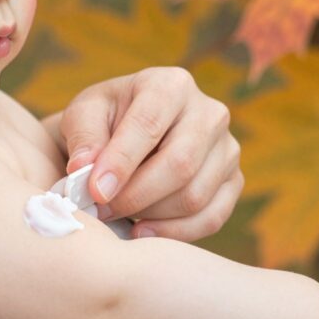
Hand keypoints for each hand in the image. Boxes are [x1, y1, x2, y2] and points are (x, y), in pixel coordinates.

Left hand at [55, 67, 242, 241]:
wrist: (127, 136)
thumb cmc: (105, 122)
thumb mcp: (84, 116)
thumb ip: (84, 137)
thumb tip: (85, 169)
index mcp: (170, 85)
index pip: (150, 124)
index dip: (122, 162)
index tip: (95, 191)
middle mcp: (209, 112)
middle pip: (180, 164)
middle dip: (135, 196)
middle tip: (101, 210)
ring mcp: (228, 148)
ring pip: (195, 195)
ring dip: (150, 215)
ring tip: (117, 215)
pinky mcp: (234, 181)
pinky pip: (212, 217)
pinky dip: (174, 232)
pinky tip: (142, 230)